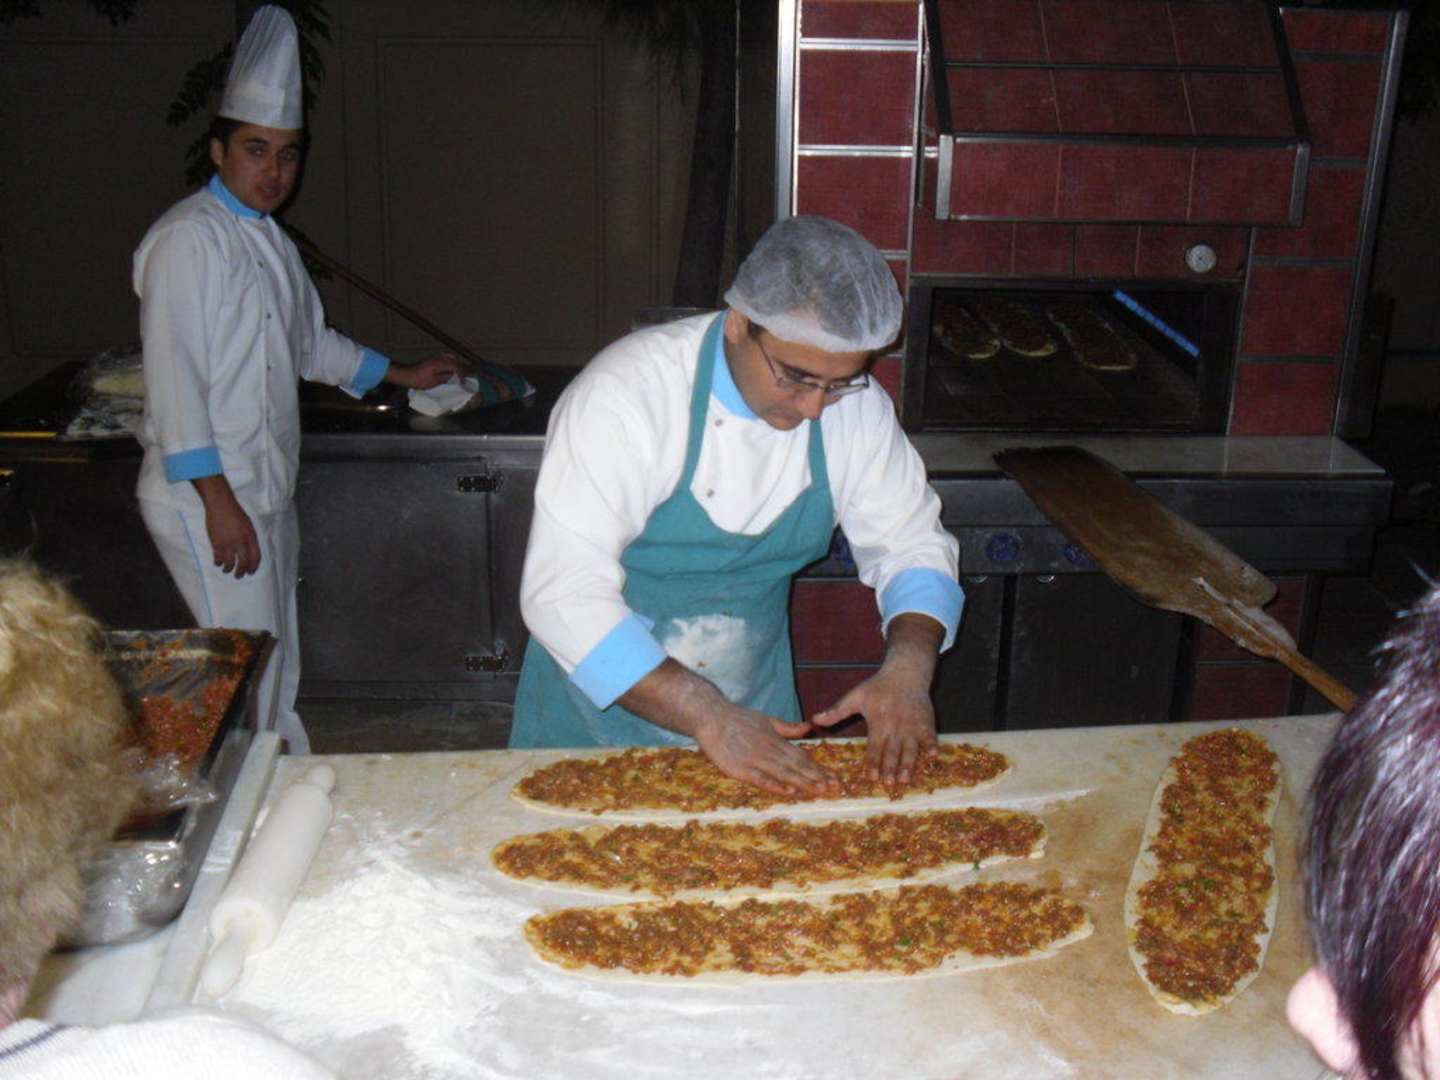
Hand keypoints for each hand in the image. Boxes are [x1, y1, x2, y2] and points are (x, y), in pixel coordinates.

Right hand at [191, 475, 259, 576]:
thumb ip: (249, 538)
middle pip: (243, 562)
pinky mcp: (216, 543)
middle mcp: (241, 542)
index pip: (256, 557)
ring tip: (227, 571)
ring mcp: (228, 543)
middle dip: (241, 572)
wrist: (221, 505)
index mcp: (251, 537)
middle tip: (239, 576)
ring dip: (228, 569)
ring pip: (230, 563)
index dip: (254, 566)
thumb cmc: (235, 513)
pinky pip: (218, 558)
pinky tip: (217, 563)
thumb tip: (248, 551)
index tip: (251, 572)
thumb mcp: (248, 525)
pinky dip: (218, 563)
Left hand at [386, 353, 464, 389]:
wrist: (406, 375)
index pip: (457, 367)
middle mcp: (440, 358)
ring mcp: (436, 358)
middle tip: (466, 377)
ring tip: (461, 373)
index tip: (465, 382)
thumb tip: (456, 377)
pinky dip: (451, 364)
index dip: (463, 374)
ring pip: (451, 359)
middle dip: (462, 369)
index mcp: (441, 364)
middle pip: (456, 361)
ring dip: (457, 366)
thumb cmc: (419, 380)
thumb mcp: (434, 382)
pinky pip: (446, 359)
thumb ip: (446, 378)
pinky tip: (451, 369)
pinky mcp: (433, 359)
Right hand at [693, 709, 839, 796]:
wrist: (712, 717)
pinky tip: (789, 791)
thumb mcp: (766, 719)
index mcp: (777, 740)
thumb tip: (809, 727)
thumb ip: (788, 727)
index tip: (834, 778)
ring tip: (820, 791)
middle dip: (818, 777)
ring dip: (803, 783)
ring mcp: (756, 760)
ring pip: (784, 773)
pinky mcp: (741, 769)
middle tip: (836, 787)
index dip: (818, 768)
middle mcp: (770, 751)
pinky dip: (775, 785)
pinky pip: (761, 779)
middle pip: (798, 766)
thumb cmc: (738, 718)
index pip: (802, 756)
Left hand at [810, 667, 937, 786]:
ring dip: (908, 764)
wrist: (905, 671)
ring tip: (906, 778)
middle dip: (890, 768)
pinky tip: (933, 757)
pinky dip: (932, 745)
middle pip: (892, 751)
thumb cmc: (878, 686)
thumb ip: (836, 711)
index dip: (872, 762)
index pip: (874, 747)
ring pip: (911, 747)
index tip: (870, 777)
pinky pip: (930, 735)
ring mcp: (912, 724)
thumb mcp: (854, 696)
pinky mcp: (926, 721)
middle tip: (888, 783)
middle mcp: (895, 726)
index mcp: (878, 722)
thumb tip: (814, 719)